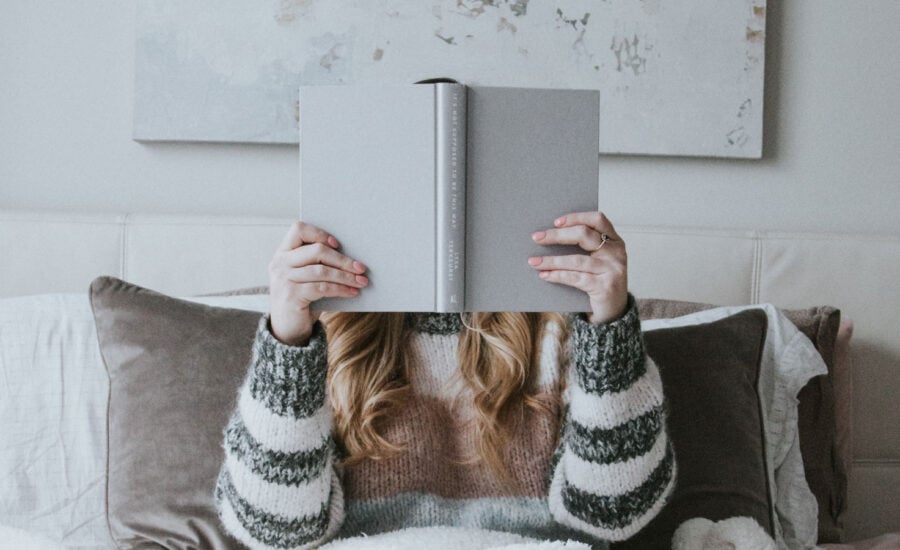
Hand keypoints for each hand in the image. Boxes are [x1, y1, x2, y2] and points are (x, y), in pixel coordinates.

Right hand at [268, 221, 368, 345]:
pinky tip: (352, 292)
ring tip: (361, 282)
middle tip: (361, 267)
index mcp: (283, 253)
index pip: (298, 229)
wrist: (287, 329)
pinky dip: (341, 289)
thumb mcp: (305, 277)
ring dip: (346, 276)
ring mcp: (283, 279)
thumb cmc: (302, 298)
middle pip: (316, 250)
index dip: (319, 233)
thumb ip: (317, 263)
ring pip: (322, 270)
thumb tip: (352, 258)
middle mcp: (280, 263)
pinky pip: (322, 288)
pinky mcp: (291, 296)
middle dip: (343, 259)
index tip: (337, 244)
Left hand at [528, 211, 627, 323]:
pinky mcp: (605, 287)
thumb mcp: (596, 260)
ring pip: (576, 260)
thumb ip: (583, 247)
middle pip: (584, 235)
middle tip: (537, 238)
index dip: (576, 217)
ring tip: (534, 261)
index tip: (555, 222)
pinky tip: (545, 275)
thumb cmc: (599, 281)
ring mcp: (613, 270)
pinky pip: (576, 278)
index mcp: (615, 240)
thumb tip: (548, 236)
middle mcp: (616, 252)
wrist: (613, 311)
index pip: (597, 219)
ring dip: (551, 260)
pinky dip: (557, 275)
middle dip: (557, 235)